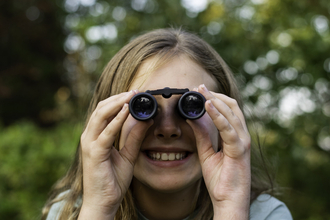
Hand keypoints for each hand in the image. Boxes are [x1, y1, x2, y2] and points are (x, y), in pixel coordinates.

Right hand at [78, 90, 152, 218]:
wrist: (103, 202)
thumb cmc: (112, 180)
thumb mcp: (128, 155)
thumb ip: (135, 137)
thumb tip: (147, 120)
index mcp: (95, 136)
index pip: (105, 111)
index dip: (118, 100)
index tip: (134, 94)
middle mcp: (89, 137)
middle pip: (101, 109)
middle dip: (118, 98)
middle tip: (135, 91)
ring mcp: (90, 144)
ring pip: (101, 115)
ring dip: (118, 103)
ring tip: (132, 95)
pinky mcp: (94, 152)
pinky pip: (106, 132)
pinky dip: (117, 120)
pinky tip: (127, 111)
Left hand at [187, 84, 250, 218]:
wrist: (228, 202)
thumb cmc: (220, 180)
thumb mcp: (207, 153)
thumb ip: (202, 135)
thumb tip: (192, 118)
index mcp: (235, 136)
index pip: (228, 110)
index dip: (215, 99)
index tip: (199, 91)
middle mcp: (242, 136)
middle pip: (232, 107)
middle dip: (215, 95)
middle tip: (198, 87)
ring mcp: (242, 142)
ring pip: (231, 113)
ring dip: (215, 100)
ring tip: (201, 90)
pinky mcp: (239, 150)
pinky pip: (228, 129)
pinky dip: (218, 116)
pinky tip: (207, 105)